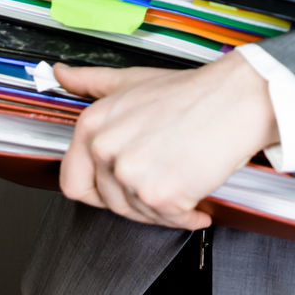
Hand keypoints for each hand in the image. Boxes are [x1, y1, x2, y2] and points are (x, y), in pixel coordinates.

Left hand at [55, 52, 279, 229]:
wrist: (234, 99)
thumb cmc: (189, 92)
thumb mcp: (130, 81)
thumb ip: (90, 82)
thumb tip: (60, 73)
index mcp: (92, 124)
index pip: (73, 181)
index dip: (99, 189)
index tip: (121, 185)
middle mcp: (105, 149)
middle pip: (109, 202)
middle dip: (136, 198)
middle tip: (161, 181)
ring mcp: (131, 174)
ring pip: (139, 214)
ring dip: (163, 207)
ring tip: (183, 179)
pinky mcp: (160, 195)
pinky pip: (169, 221)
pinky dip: (187, 216)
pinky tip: (198, 199)